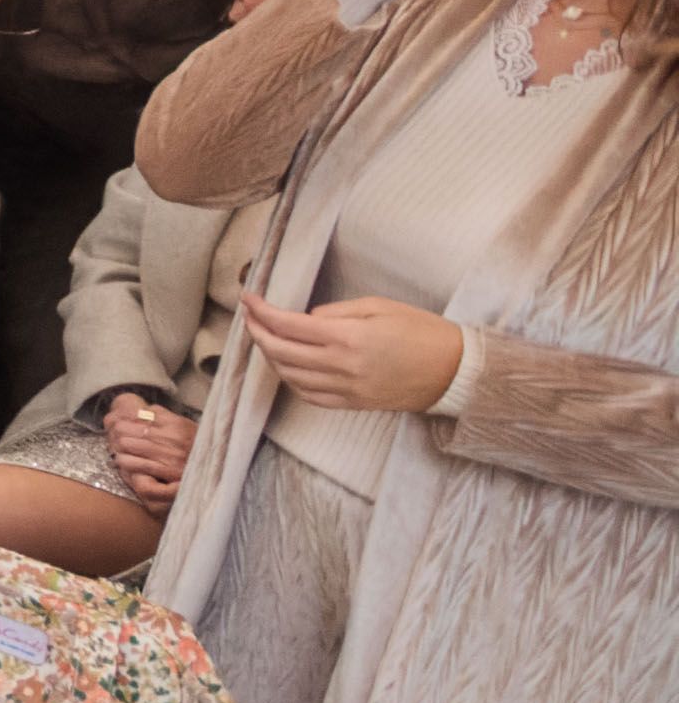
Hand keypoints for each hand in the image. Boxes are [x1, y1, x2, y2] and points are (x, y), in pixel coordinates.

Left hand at [103, 398, 195, 505]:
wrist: (220, 468)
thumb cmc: (199, 447)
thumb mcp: (186, 426)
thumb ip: (166, 416)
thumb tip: (146, 409)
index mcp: (175, 423)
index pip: (138, 415)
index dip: (122, 417)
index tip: (114, 419)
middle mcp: (171, 437)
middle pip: (129, 428)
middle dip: (115, 430)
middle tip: (111, 433)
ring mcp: (169, 455)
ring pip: (129, 445)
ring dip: (117, 446)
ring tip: (115, 447)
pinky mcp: (168, 472)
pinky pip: (137, 465)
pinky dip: (125, 462)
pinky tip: (121, 460)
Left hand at [239, 293, 464, 411]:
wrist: (454, 371)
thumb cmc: (421, 330)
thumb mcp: (379, 306)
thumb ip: (336, 311)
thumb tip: (306, 319)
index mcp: (347, 337)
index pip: (288, 325)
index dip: (261, 311)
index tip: (248, 298)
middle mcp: (341, 365)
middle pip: (280, 352)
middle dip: (257, 332)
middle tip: (249, 317)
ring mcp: (346, 389)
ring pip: (290, 376)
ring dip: (270, 356)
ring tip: (264, 338)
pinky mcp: (353, 404)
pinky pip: (309, 395)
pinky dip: (290, 380)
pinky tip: (287, 366)